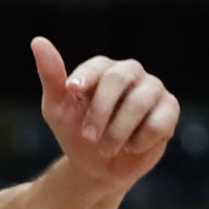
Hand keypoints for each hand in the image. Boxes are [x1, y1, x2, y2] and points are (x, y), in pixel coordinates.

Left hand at [33, 38, 177, 188]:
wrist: (98, 167)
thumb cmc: (75, 132)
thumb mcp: (57, 108)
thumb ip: (52, 76)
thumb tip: (38, 41)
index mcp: (102, 68)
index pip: (97, 66)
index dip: (85, 78)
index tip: (72, 90)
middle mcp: (130, 73)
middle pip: (118, 79)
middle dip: (100, 111)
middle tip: (88, 136)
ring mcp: (153, 89)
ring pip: (138, 103)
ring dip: (117, 131)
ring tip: (106, 148)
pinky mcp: (170, 109)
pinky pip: (159, 123)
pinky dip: (140, 141)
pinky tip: (131, 146)